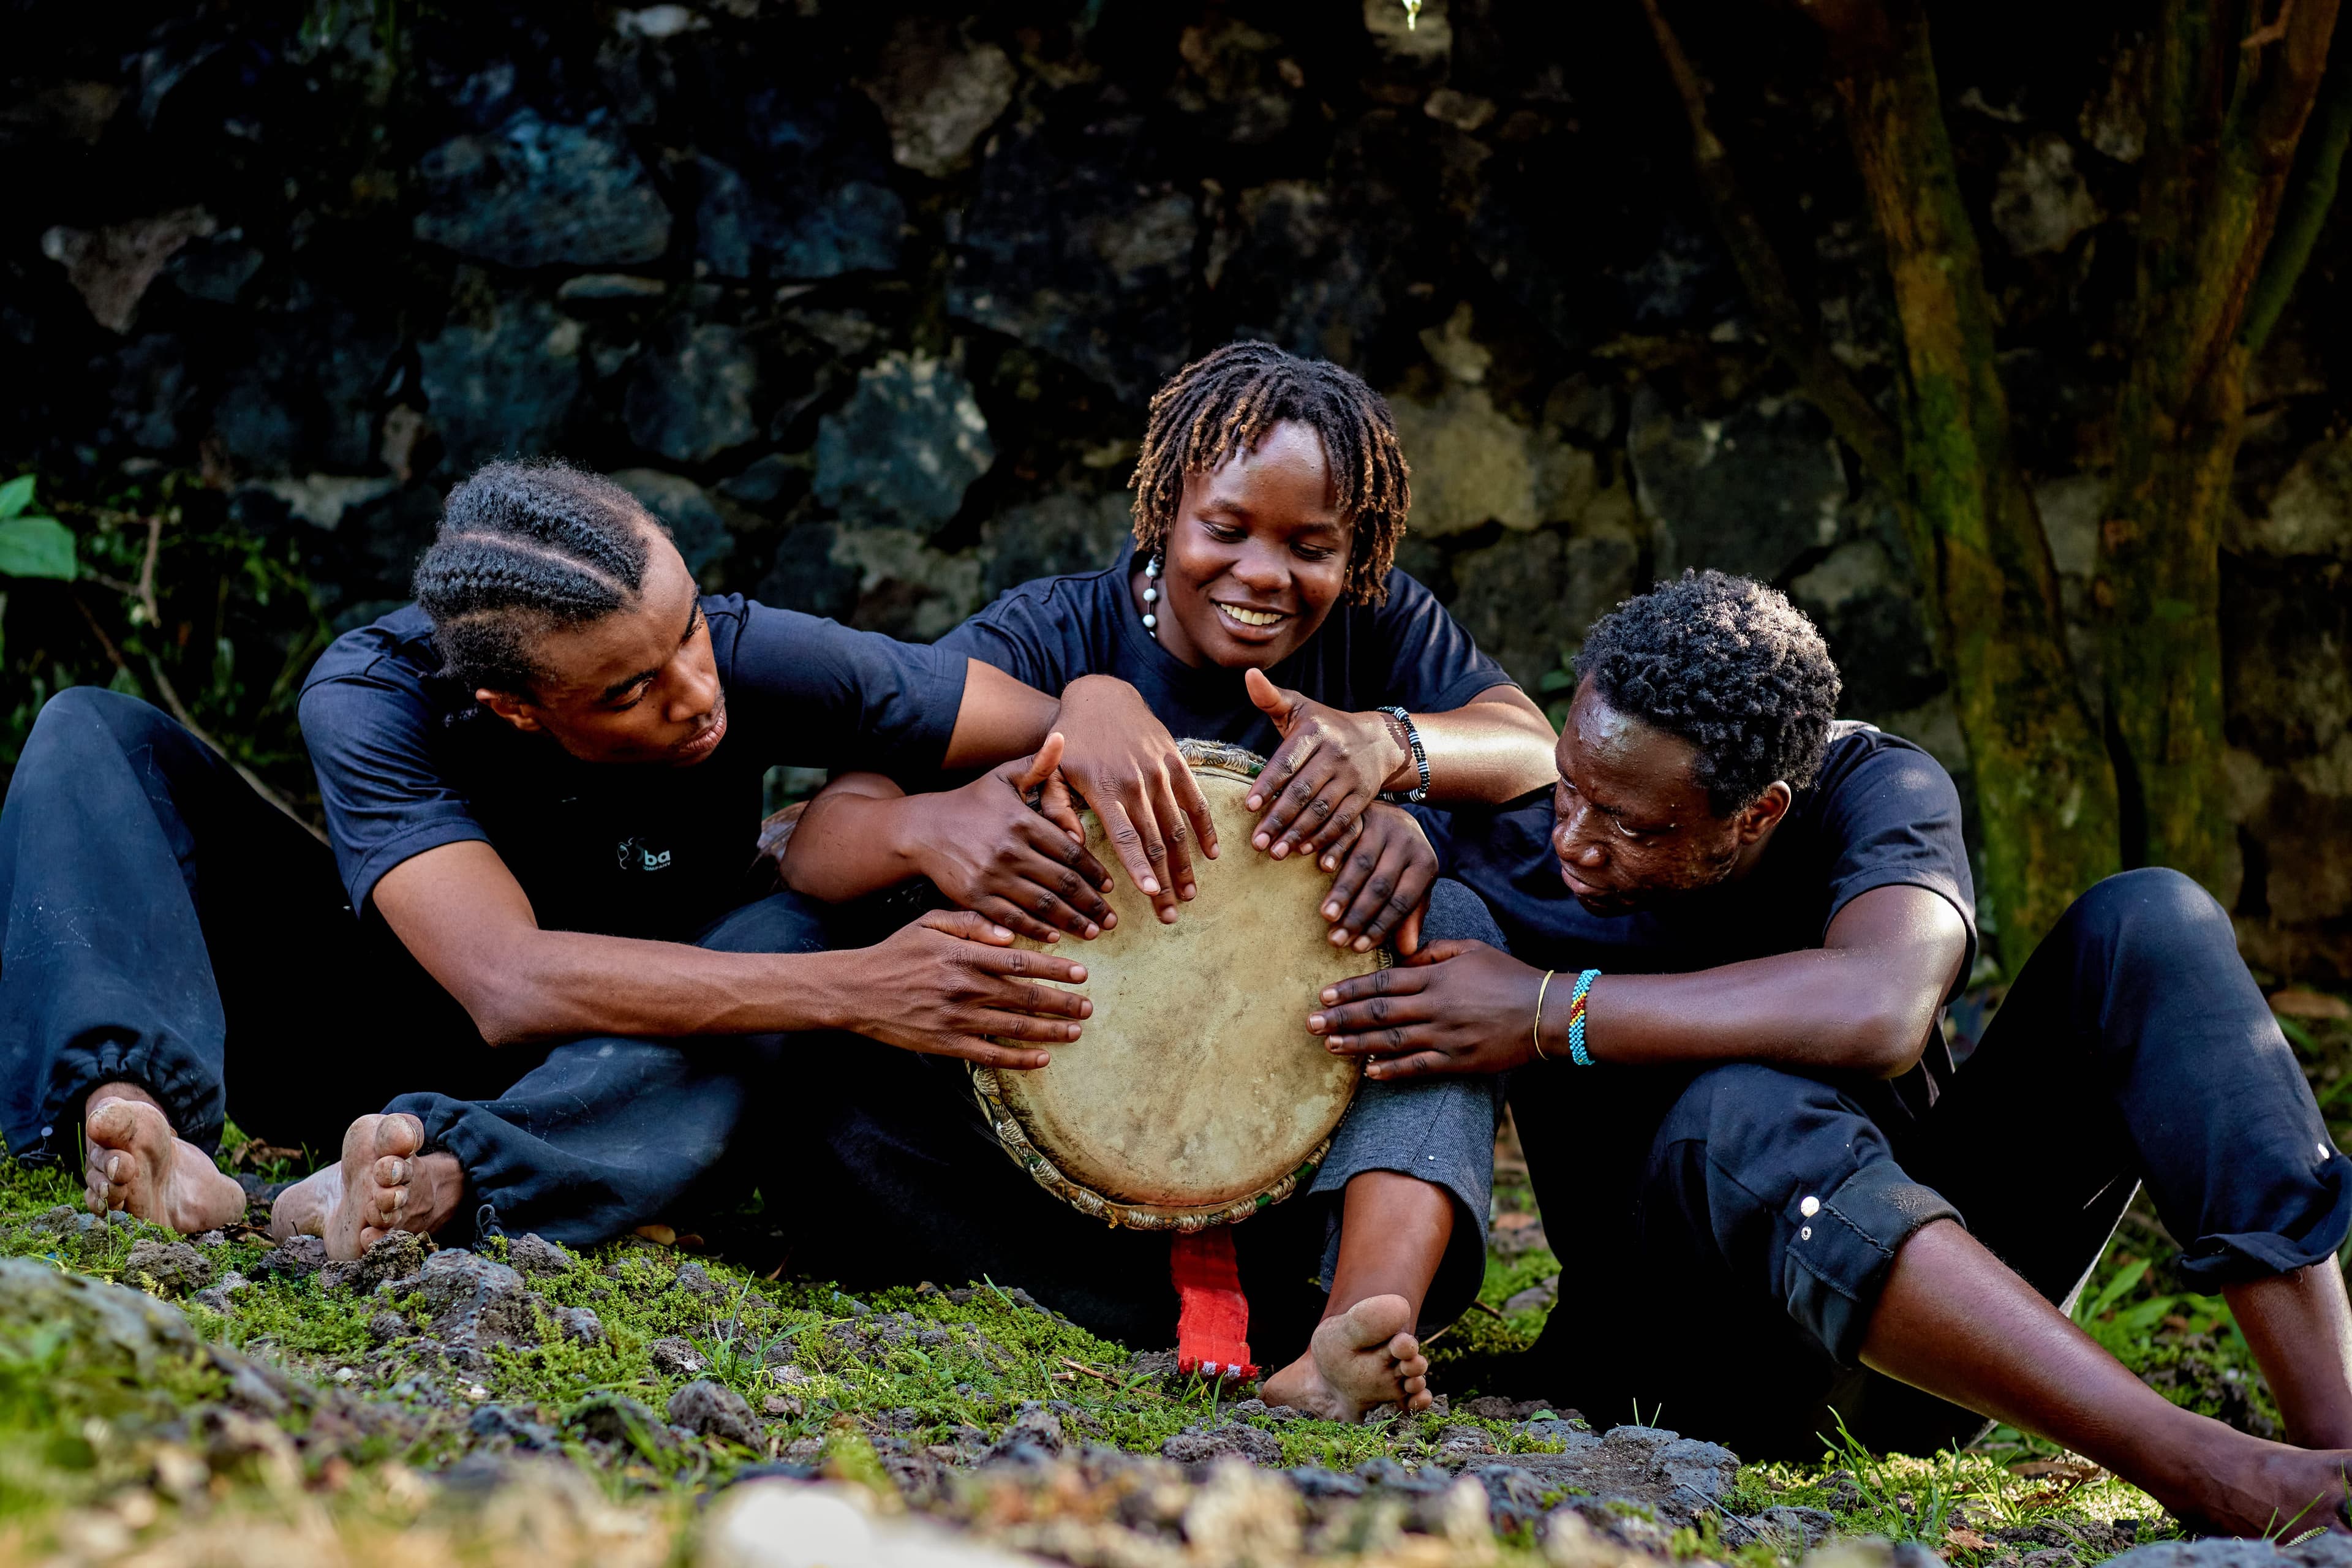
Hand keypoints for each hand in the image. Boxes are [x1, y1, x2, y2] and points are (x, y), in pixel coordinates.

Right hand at [843, 909, 1091, 1069]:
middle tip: (1088, 1006)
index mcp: (963, 956)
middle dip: (1062, 1003)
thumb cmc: (895, 952)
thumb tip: (1010, 934)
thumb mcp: (930, 923)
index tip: (1081, 973)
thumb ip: (971, 923)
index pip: (1020, 962)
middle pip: (1024, 997)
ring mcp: (956, 1020)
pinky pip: (991, 1055)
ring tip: (1075, 1030)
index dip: (1055, 969)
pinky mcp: (946, 1045)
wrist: (856, 990)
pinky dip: (1019, 1059)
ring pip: (1014, 1028)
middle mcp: (964, 988)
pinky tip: (1042, 1059)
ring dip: (1050, 1031)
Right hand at [914, 735, 1115, 942]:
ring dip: (1072, 921)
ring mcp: (992, 876)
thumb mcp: (1003, 776)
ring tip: (1093, 932)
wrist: (923, 829)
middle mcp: (1009, 850)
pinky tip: (1054, 937)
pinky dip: (1036, 930)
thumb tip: (1063, 737)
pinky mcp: (975, 897)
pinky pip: (1012, 918)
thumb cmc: (971, 801)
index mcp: (1022, 821)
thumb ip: (1038, 764)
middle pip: (1062, 882)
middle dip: (1091, 903)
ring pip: (1042, 904)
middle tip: (1112, 919)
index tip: (1110, 887)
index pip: (1069, 850)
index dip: (1094, 871)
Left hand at [1049, 675, 1218, 923]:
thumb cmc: (1071, 743)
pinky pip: (1195, 799)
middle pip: (1155, 840)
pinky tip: (1211, 854)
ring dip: (1186, 863)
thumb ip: (1056, 809)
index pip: (1125, 836)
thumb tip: (1072, 847)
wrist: (1102, 698)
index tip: (1149, 894)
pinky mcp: (1176, 761)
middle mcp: (1135, 782)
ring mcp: (1159, 771)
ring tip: (1189, 895)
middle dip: (1164, 881)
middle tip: (1170, 914)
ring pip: (1177, 825)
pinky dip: (1205, 828)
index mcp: (1104, 789)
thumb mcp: (1053, 773)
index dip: (1138, 866)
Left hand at [1244, 668, 1409, 864]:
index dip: (1269, 784)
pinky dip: (1325, 838)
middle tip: (1256, 842)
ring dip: (1298, 833)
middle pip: (1303, 790)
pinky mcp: (1365, 796)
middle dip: (1279, 818)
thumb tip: (1248, 673)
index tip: (1248, 807)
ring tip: (1275, 852)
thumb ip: (1270, 697)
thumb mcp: (1299, 706)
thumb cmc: (1323, 725)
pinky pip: (1343, 821)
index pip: (1288, 761)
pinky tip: (1305, 851)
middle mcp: (1336, 753)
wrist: (1378, 740)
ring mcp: (1353, 776)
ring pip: (1322, 809)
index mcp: (1315, 731)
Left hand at [1306, 941, 1544, 1079]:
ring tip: (1329, 1045)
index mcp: (1437, 977)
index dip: (1351, 989)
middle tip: (1310, 1023)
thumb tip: (1402, 956)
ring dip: (1357, 1044)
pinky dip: (1391, 1070)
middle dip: (1341, 1018)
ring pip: (1391, 1041)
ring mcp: (1446, 1036)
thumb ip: (1433, 951)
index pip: (1384, 982)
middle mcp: (1436, 1006)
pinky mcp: (1458, 1061)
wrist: (1546, 1012)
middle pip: (1379, 1012)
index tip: (1324, 994)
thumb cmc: (1508, 975)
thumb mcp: (1471, 950)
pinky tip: (1368, 1072)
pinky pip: (1418, 1067)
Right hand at [1318, 803, 1436, 954]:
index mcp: (1425, 864)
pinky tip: (1322, 868)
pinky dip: (1334, 850)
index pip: (1401, 902)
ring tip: (1326, 915)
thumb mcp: (1415, 886)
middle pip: (1380, 885)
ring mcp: (1385, 826)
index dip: (1379, 927)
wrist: (1398, 814)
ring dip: (1342, 891)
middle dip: (1357, 915)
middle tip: (1336, 939)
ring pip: (1362, 862)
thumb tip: (1406, 951)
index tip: (1357, 948)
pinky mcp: (1364, 813)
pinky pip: (1347, 833)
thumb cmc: (1403, 861)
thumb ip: (1410, 916)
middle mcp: (1407, 843)